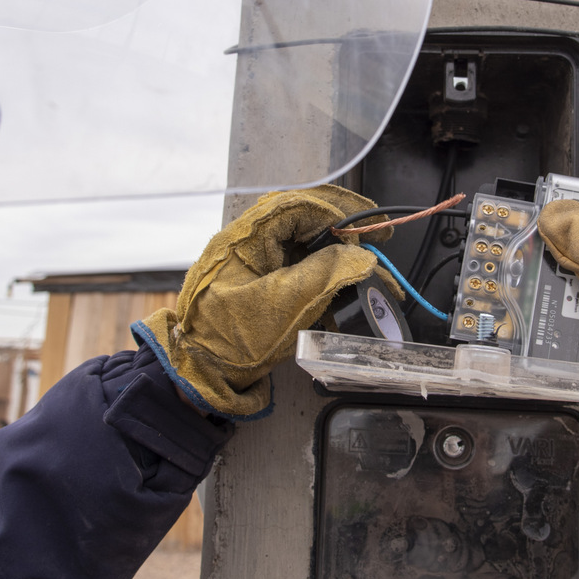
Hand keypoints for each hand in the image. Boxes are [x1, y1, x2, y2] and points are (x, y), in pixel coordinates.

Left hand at [133, 186, 394, 419]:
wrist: (199, 373)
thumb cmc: (233, 341)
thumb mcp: (284, 306)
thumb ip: (325, 274)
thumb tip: (362, 255)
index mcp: (246, 237)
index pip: (299, 205)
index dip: (339, 213)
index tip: (369, 232)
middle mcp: (249, 239)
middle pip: (304, 217)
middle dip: (343, 226)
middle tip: (379, 234)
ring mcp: (253, 258)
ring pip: (303, 241)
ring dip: (336, 252)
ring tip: (365, 266)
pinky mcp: (258, 279)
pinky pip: (296, 264)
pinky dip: (322, 274)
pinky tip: (341, 291)